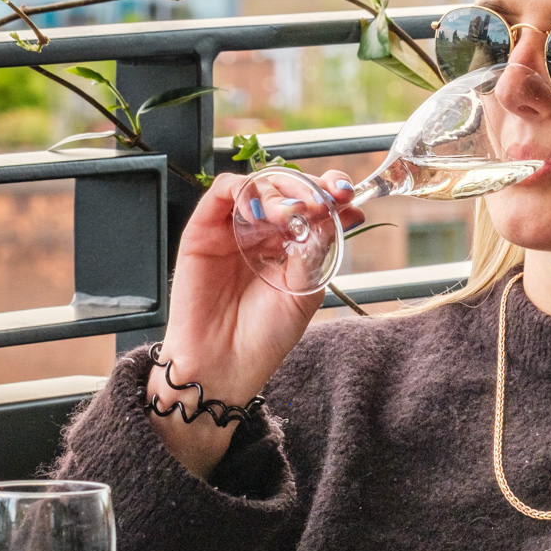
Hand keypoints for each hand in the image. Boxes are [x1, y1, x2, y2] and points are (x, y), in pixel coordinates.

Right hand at [147, 168, 359, 477]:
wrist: (223, 366)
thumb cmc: (263, 337)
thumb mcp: (304, 290)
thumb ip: (318, 248)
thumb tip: (346, 209)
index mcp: (291, 244)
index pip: (313, 203)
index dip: (330, 191)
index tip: (346, 194)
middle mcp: (263, 232)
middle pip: (288, 187)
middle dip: (308, 188)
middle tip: (321, 203)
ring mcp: (233, 228)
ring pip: (258, 184)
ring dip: (279, 190)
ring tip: (291, 214)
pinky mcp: (203, 230)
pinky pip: (221, 191)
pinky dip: (243, 189)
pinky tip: (259, 210)